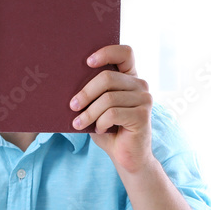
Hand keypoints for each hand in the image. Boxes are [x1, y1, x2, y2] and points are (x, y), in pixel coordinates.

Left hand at [70, 45, 153, 174]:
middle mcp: (140, 85)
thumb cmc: (109, 130)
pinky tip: (99, 130)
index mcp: (130, 78)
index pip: (125, 52)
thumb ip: (91, 93)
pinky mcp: (143, 115)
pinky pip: (113, 114)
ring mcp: (144, 99)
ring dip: (89, 113)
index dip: (106, 52)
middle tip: (72, 106)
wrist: (127, 157)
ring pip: (108, 98)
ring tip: (79, 123)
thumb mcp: (97, 108)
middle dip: (86, 92)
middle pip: (108, 77)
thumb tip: (66, 82)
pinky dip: (100, 123)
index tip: (88, 62)